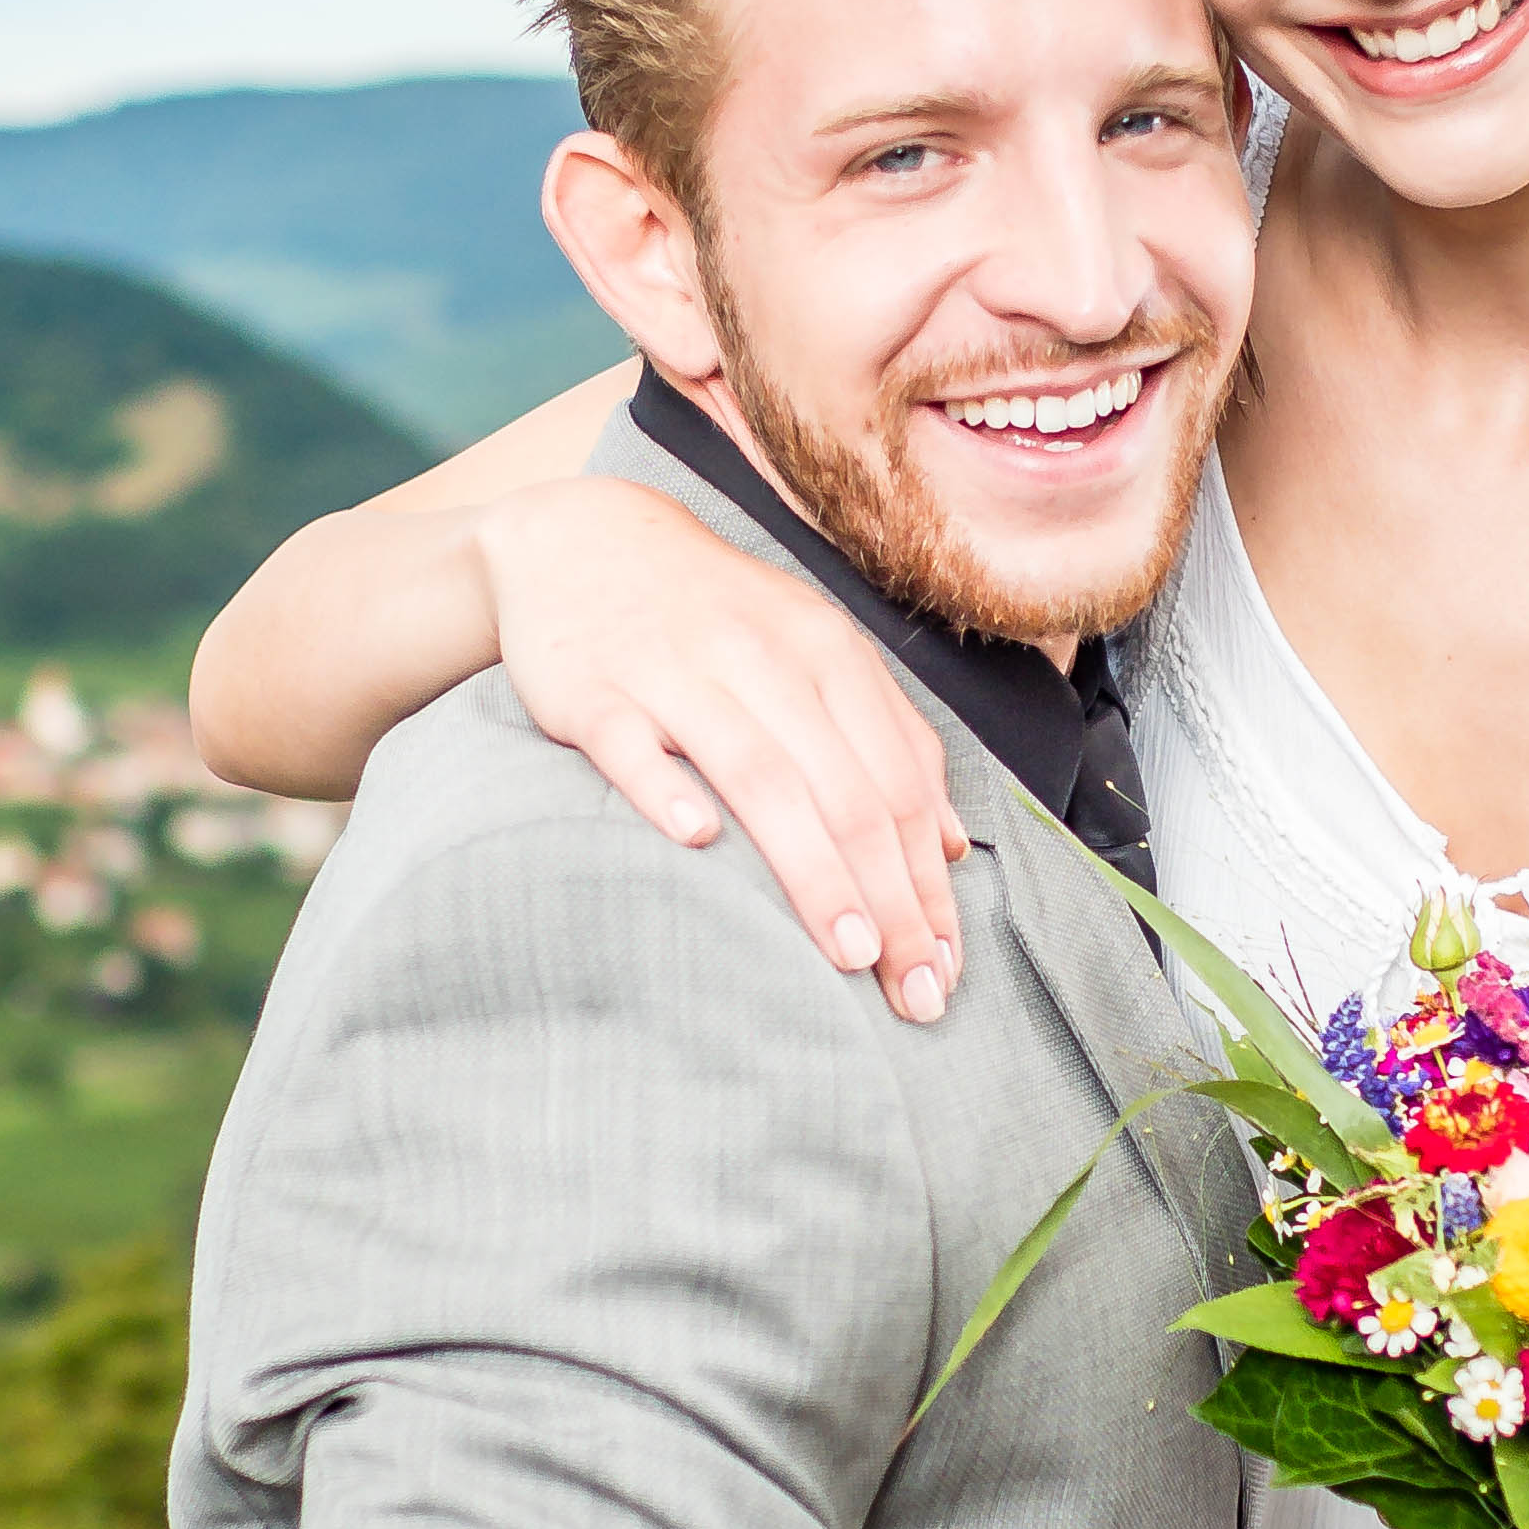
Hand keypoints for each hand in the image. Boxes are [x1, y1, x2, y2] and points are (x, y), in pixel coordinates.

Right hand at [474, 477, 967, 1019]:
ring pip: (760, 774)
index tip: (946, 966)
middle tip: (913, 991)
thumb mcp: (814, 653)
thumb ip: (887, 740)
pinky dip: (664, 788)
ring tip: (849, 952)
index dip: (928, 881)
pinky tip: (698, 842)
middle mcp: (762, 659)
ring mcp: (675, 670)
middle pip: (845, 790)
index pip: (898, 782)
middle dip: (890, 898)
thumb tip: (948, 845)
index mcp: (826, 653)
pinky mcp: (591, 688)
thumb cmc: (714, 617)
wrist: (580, 537)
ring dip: (812, 867)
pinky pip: (631, 743)